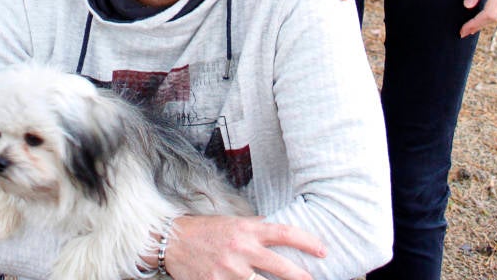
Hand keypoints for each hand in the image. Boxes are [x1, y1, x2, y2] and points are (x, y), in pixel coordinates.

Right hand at [164, 214, 326, 279]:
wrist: (173, 241)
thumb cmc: (205, 230)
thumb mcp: (231, 222)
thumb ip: (253, 226)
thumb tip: (273, 228)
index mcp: (247, 230)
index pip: (284, 233)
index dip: (307, 241)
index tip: (323, 250)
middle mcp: (242, 249)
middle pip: (281, 266)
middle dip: (302, 277)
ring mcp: (231, 270)